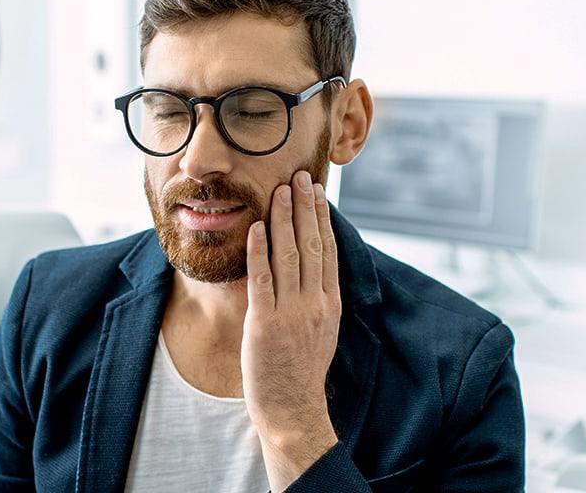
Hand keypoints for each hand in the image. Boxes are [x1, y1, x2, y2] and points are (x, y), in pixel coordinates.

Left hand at [241, 170, 341, 489]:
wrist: (293, 408)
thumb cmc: (300, 370)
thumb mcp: (320, 329)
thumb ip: (316, 298)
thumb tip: (311, 268)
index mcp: (329, 303)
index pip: (327, 250)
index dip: (320, 218)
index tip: (316, 191)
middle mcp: (314, 303)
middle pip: (312, 245)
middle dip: (305, 208)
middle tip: (300, 176)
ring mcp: (291, 312)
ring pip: (289, 255)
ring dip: (283, 219)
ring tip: (280, 190)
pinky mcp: (266, 322)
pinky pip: (262, 280)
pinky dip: (259, 251)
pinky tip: (256, 227)